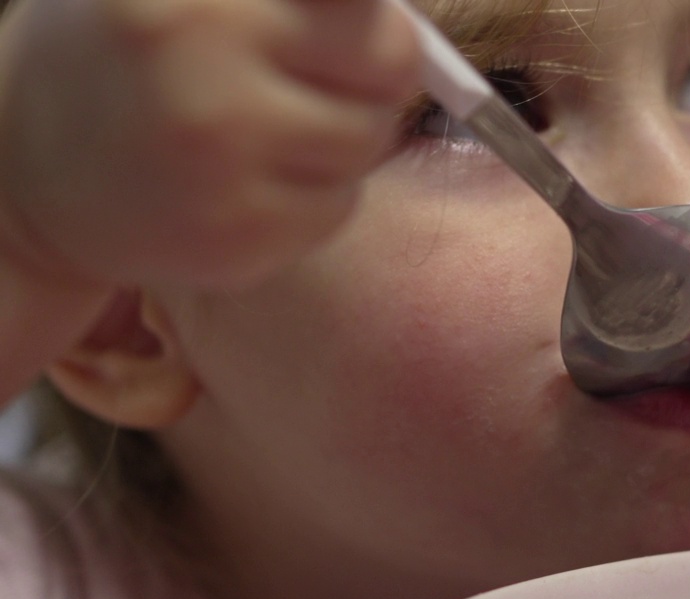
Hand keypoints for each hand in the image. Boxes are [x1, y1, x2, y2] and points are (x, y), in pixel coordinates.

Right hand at [0, 0, 418, 289]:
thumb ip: (295, 0)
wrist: (27, 178)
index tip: (357, 33)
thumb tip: (406, 20)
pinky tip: (243, 186)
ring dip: (338, 141)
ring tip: (259, 134)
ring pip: (368, 141)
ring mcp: (218, 155)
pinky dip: (310, 199)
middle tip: (312, 79)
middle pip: (390, 62)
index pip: (364, 9)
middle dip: (371, 73)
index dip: (374, 24)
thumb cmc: (130, 62)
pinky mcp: (235, 237)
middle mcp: (199, 58)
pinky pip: (337, 208)